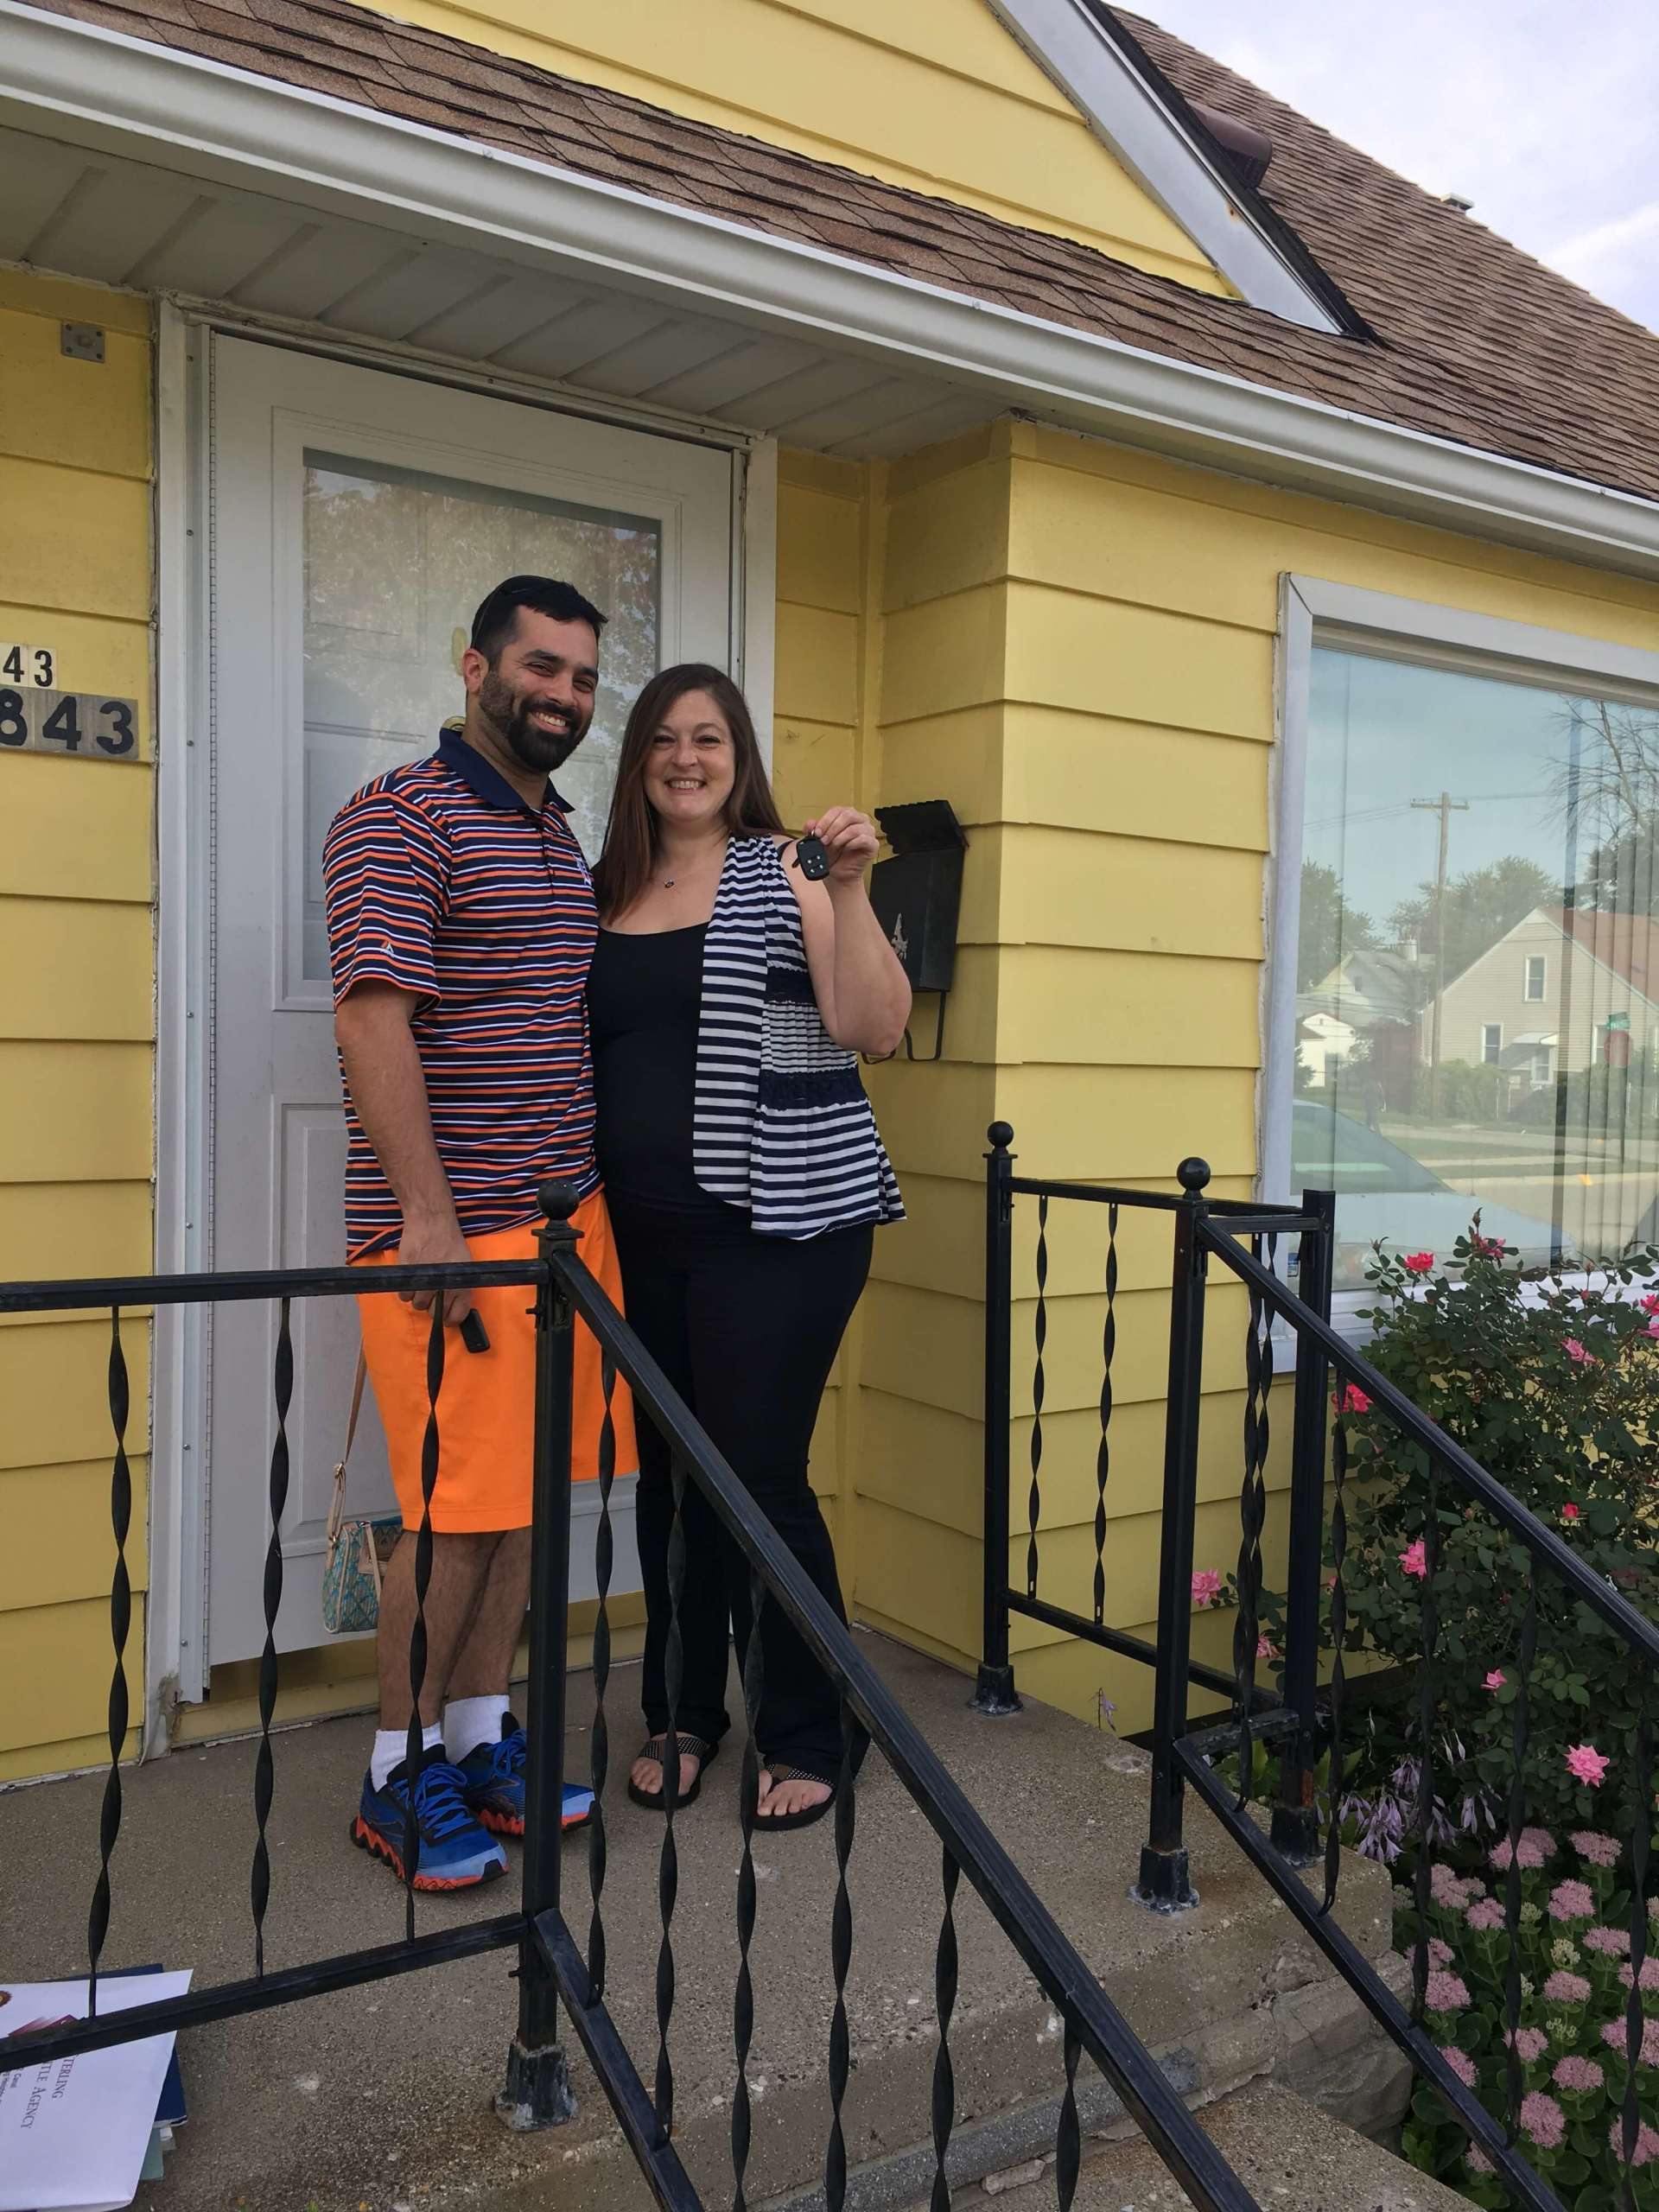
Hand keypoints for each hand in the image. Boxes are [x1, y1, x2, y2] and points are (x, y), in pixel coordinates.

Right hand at [395, 1210, 473, 1325]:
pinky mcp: (407, 1276)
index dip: (450, 1318)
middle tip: (433, 1295)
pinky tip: (412, 1279)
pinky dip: (406, 1290)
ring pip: (417, 1305)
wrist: (432, 1222)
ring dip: (418, 1297)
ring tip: (422, 1283)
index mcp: (461, 1286)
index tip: (446, 1316)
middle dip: (433, 1307)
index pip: (456, 1317)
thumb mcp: (464, 1265)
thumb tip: (454, 1304)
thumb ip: (460, 1286)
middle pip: (434, 1314)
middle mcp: (443, 1287)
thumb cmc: (450, 1241)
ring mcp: (424, 1282)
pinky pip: (403, 1295)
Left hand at [804, 806, 879, 886]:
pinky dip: (851, 844)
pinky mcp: (873, 844)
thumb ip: (812, 830)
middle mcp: (860, 820)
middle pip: (848, 815)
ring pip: (854, 828)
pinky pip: (863, 839)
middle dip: (832, 828)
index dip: (826, 821)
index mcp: (848, 815)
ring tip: (832, 847)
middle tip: (823, 841)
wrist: (838, 874)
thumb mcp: (818, 841)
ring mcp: (868, 831)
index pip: (837, 810)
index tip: (817, 833)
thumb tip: (810, 824)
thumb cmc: (832, 855)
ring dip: (840, 838)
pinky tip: (845, 849)